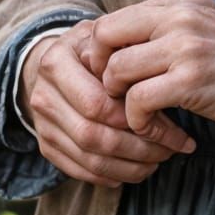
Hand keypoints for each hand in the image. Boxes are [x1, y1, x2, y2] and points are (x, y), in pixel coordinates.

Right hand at [20, 18, 196, 187]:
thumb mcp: (107, 38)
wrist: (56, 63)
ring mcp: (43, 126)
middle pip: (93, 136)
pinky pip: (81, 172)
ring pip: (90, 160)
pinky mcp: (47, 148)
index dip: (134, 116)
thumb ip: (126, 55)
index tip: (169, 119)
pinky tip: (139, 168)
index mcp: (56, 64)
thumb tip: (160, 84)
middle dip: (138, 147)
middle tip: (171, 146)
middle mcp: (43, 96)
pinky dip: (113, 176)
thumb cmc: (93, 49)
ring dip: (130, 167)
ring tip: (161, 158)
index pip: (97, 103)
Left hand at [85, 0, 214, 137]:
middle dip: (99, 74)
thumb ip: (171, 30)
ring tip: (142, 121)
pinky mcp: (192, 79)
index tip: (116, 82)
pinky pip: (137, 102)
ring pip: (116, 71)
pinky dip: (140, 124)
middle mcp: (179, 14)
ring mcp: (185, 45)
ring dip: (119, 105)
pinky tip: (161, 133)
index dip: (102, 54)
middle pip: (103, 37)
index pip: (113, 19)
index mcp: (181, 0)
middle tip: (117, 101)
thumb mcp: (209, 28)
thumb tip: (124, 52)